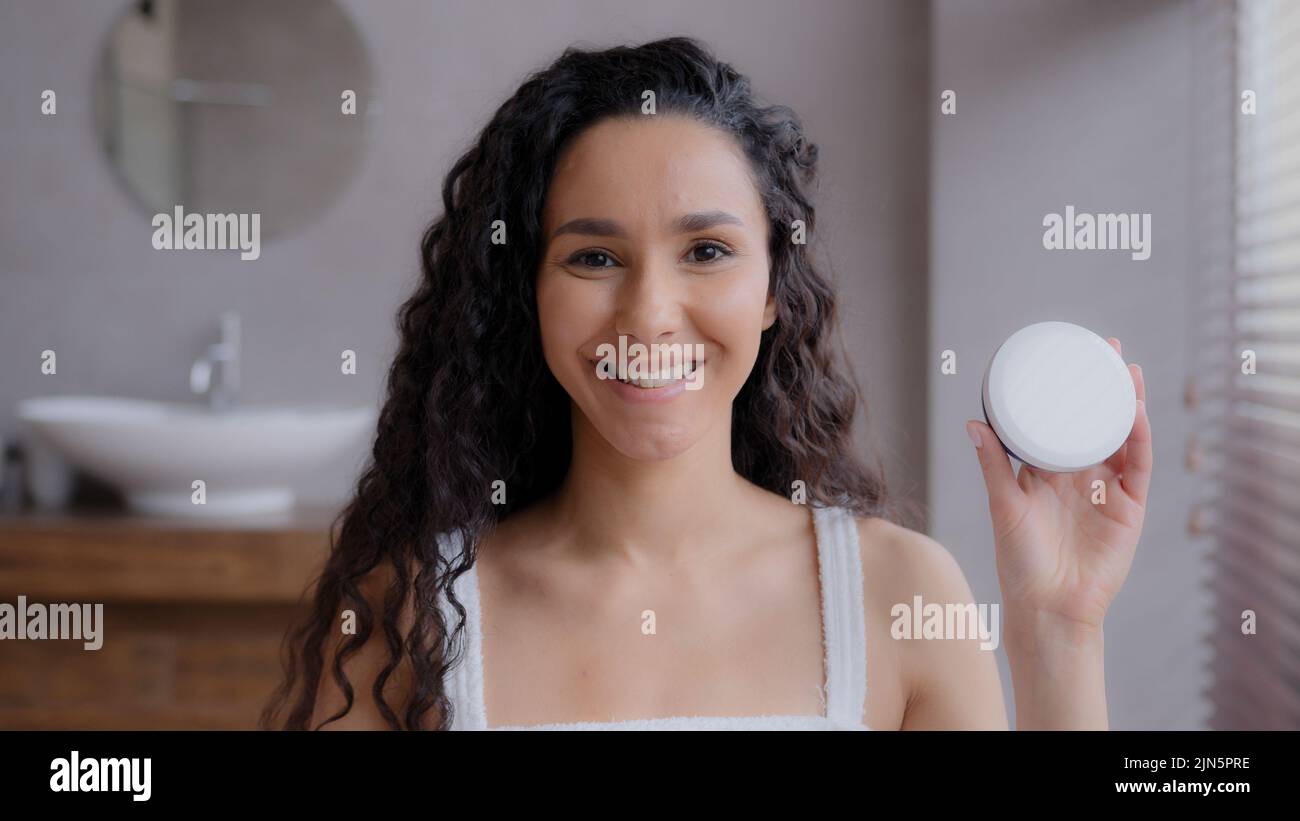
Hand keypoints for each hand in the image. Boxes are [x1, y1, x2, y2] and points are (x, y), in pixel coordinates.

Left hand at [966, 337, 1150, 633]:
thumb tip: (973, 422)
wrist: (1049, 606)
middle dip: (1103, 385)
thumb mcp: (1004, 505)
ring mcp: (1107, 489)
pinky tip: (1136, 411)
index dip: (1065, 391)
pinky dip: (1139, 438)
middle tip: (1108, 347)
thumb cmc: (1020, 561)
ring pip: (1123, 437)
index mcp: (1047, 471)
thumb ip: (993, 465)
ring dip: (1128, 404)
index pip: (1059, 421)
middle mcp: (1080, 475)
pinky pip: (1138, 467)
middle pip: (1096, 420)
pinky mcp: (1129, 508)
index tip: (1066, 355)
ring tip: (1128, 370)